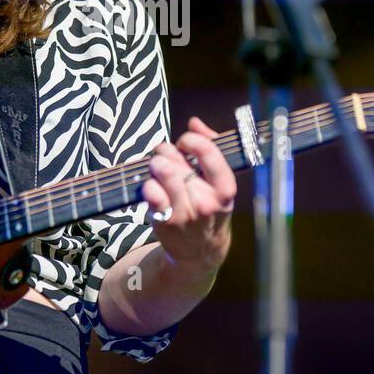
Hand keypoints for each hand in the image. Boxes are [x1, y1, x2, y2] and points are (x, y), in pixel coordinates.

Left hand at [141, 116, 235, 274]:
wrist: (200, 251)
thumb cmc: (209, 207)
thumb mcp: (219, 181)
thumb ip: (211, 147)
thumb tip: (195, 122)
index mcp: (225, 189)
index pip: (208, 152)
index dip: (192, 140)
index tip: (185, 143)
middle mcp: (207, 201)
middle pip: (179, 160)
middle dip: (168, 152)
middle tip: (165, 155)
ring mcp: (186, 212)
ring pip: (163, 172)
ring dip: (156, 164)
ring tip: (157, 167)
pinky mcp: (166, 220)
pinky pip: (150, 191)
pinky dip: (147, 184)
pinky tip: (151, 186)